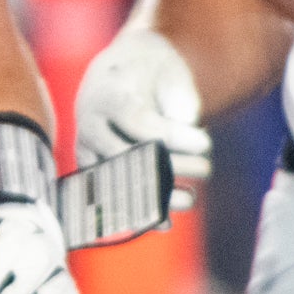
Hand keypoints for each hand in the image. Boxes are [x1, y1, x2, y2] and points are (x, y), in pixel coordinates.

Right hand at [75, 28, 209, 209]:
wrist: (121, 75)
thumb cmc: (151, 73)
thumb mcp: (168, 71)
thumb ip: (178, 93)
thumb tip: (186, 120)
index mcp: (106, 94)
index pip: (137, 120)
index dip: (172, 137)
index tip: (206, 143)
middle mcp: (90, 124)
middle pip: (126, 155)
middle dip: (170, 167)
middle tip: (205, 168)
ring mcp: (87, 150)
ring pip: (115, 181)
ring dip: (155, 196)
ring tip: (191, 199)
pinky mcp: (92, 171)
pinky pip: (110, 198)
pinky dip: (137, 212)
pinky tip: (165, 222)